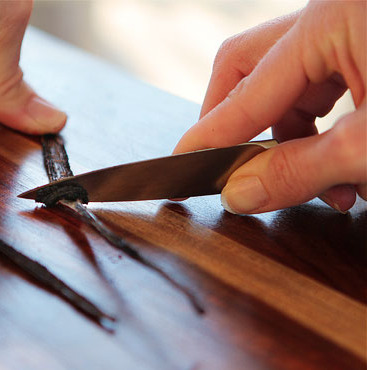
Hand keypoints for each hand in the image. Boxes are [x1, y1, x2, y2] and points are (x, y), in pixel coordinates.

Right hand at [173, 0, 365, 213]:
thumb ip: (299, 170)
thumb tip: (238, 193)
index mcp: (333, 18)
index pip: (246, 88)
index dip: (209, 136)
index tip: (179, 166)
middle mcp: (333, 14)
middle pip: (250, 68)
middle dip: (238, 126)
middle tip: (228, 167)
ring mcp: (349, 28)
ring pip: (285, 85)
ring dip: (291, 142)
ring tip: (324, 189)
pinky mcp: (363, 47)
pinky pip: (317, 88)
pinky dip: (321, 133)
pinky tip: (343, 171)